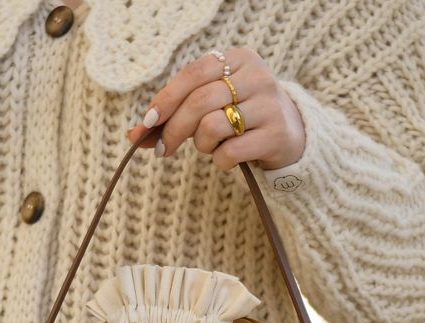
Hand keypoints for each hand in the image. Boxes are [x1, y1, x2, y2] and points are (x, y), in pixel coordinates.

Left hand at [126, 47, 305, 171]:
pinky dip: (220, 161)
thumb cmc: (240, 120)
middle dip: (174, 129)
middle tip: (163, 150)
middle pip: (200, 101)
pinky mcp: (275, 135)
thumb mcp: (210, 108)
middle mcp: (257, 76)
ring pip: (213, 126)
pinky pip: (230, 152)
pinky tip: (228, 158)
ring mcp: (269, 105)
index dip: (166, 99)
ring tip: (209, 147)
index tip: (146, 123)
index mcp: (239, 59)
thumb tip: (133, 136)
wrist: (290, 137)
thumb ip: (174, 116)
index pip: (193, 74)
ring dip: (201, 145)